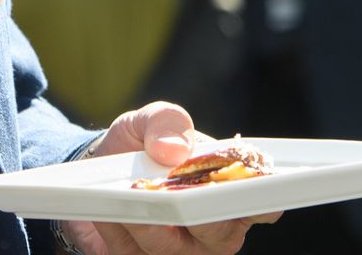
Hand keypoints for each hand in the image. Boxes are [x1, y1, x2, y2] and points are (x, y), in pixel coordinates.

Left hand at [61, 103, 281, 254]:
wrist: (96, 171)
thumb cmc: (143, 146)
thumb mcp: (152, 120)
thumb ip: (167, 123)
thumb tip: (174, 150)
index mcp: (231, 190)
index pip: (264, 205)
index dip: (263, 200)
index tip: (242, 185)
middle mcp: (214, 229)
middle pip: (219, 236)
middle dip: (192, 211)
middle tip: (168, 189)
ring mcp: (181, 253)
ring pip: (171, 250)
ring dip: (147, 221)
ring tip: (128, 192)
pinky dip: (119, 232)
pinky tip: (108, 210)